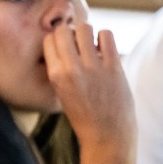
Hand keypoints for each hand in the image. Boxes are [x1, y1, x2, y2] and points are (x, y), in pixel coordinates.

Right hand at [42, 22, 136, 163]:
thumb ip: (60, 69)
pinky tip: (104, 49)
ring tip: (91, 45)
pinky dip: (105, 38)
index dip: (56, 39)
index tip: (64, 45)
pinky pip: (106, 35)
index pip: (49, 40)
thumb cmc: (83, 115)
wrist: (106, 135)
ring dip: (87, 33)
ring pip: (85, 28)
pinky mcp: (113, 66)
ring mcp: (93, 67)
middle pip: (64, 30)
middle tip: (77, 42)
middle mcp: (72, 69)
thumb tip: (66, 44)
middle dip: (70, 32)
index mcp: (55, 75)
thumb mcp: (61, 92)